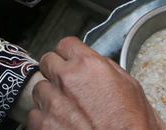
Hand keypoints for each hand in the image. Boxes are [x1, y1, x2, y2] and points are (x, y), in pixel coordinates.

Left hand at [28, 37, 165, 129]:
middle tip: (68, 87)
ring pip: (39, 88)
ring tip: (67, 110)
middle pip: (47, 62)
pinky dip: (45, 120)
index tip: (70, 62)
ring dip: (50, 97)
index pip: (66, 44)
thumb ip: (106, 68)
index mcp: (89, 66)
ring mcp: (51, 102)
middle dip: (56, 72)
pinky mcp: (41, 124)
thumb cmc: (131, 125)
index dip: (69, 55)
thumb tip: (94, 64)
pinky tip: (61, 125)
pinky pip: (34, 115)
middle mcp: (66, 79)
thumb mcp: (130, 86)